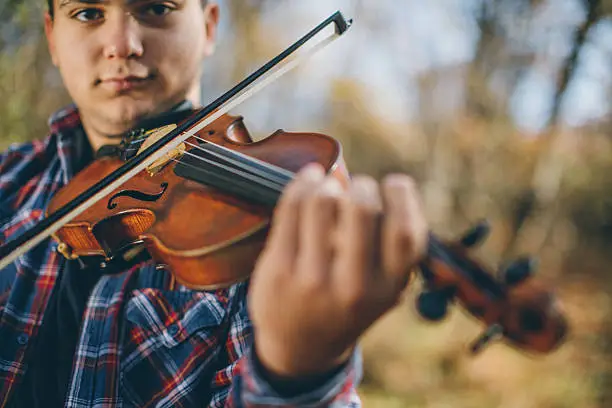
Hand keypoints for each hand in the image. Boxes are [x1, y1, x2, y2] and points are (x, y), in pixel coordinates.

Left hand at [248, 163, 427, 377]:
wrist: (300, 346)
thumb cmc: (349, 302)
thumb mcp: (385, 289)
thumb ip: (397, 250)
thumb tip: (396, 188)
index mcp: (387, 288)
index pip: (405, 230)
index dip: (401, 196)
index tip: (392, 185)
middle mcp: (353, 287)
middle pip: (362, 208)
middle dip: (360, 186)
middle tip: (356, 189)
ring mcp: (312, 279)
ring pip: (322, 201)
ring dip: (328, 184)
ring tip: (328, 188)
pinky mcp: (279, 269)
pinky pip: (291, 207)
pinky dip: (303, 183)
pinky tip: (309, 180)